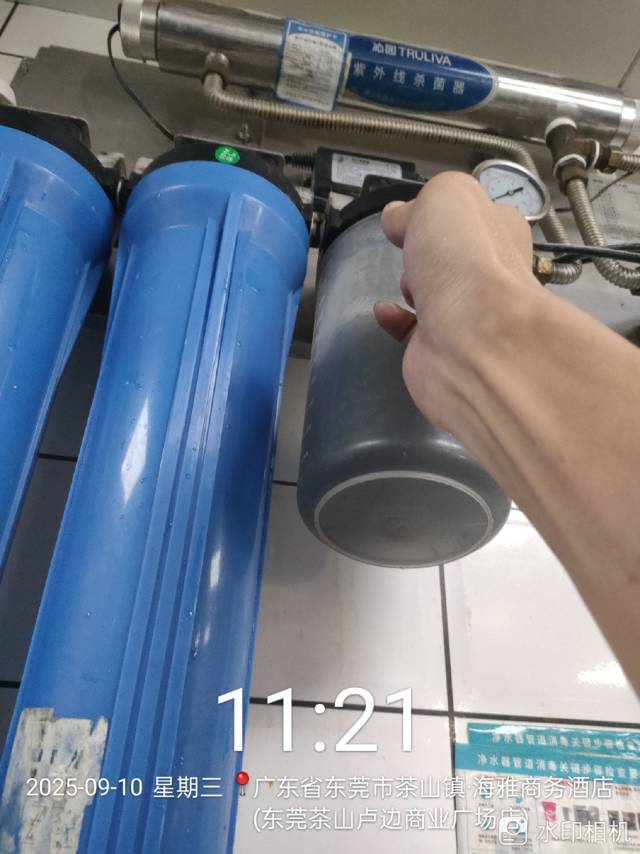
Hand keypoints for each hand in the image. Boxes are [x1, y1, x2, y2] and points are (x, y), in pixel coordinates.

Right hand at [374, 171, 537, 430]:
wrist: (470, 341)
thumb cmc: (464, 261)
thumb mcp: (445, 197)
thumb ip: (421, 202)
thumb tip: (399, 218)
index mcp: (503, 234)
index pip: (479, 215)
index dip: (448, 212)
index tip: (419, 211)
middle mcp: (492, 276)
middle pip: (454, 256)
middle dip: (428, 250)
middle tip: (415, 247)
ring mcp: (469, 317)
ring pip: (436, 294)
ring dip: (413, 283)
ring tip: (409, 280)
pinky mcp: (441, 350)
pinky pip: (413, 330)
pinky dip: (395, 319)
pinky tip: (385, 309)